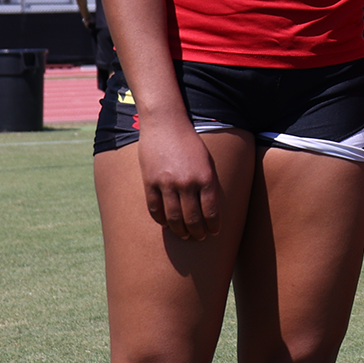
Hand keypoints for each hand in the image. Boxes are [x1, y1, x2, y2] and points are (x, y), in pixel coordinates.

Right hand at [137, 122, 221, 240]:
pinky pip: (155, 209)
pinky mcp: (150, 182)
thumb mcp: (207, 161)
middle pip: (192, 218)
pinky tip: (166, 224)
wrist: (166, 124)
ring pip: (173, 217)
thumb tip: (210, 208)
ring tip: (184, 235)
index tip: (214, 233)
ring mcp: (167, 183)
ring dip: (180, 231)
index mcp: (205, 177)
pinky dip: (161, 220)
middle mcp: (187, 183)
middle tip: (199, 238)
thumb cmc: (190, 143)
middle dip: (197, 232)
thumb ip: (209, 184)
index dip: (213, 226)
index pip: (211, 211)